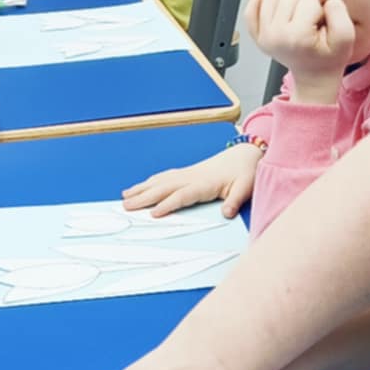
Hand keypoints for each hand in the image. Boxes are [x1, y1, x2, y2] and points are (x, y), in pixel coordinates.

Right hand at [122, 144, 259, 219]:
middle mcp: (191, 177)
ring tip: (124, 197)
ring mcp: (187, 173)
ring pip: (159, 181)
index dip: (167, 205)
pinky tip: (140, 187)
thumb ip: (235, 201)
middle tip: (126, 206)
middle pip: (163, 188)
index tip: (153, 214)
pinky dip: (149, 182)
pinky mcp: (186, 173)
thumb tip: (226, 213)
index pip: (181, 196)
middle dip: (144, 197)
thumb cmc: (245, 173)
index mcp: (204, 183)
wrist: (245, 155)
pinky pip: (163, 177)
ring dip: (141, 189)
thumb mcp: (245, 188)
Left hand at [246, 0, 355, 100]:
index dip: (320, 9)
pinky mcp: (257, 36)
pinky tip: (276, 10)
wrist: (314, 77)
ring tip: (296, 21)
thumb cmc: (329, 58)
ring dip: (286, 5)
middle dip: (303, 5)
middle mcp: (275, 35)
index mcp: (297, 36)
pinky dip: (262, 3)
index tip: (321, 27)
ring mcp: (263, 36)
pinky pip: (252, 7)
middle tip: (309, 25)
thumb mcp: (347, 37)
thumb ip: (340, 12)